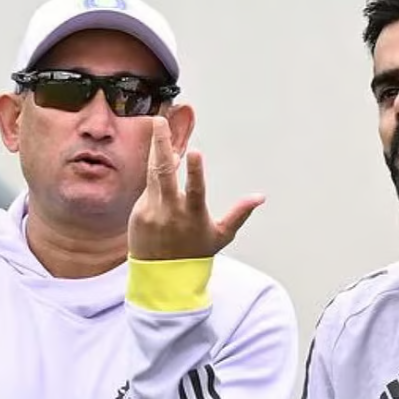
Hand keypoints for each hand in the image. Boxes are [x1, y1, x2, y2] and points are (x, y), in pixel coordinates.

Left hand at [128, 117, 264, 259]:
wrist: (163, 275)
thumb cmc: (196, 253)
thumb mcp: (222, 235)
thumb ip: (240, 213)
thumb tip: (260, 197)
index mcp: (193, 216)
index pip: (196, 190)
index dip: (195, 171)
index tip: (194, 151)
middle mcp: (170, 211)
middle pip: (164, 173)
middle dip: (162, 145)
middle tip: (160, 122)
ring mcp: (151, 211)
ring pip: (152, 174)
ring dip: (155, 149)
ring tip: (157, 127)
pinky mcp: (138, 213)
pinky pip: (148, 188)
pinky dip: (156, 175)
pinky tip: (161, 161)